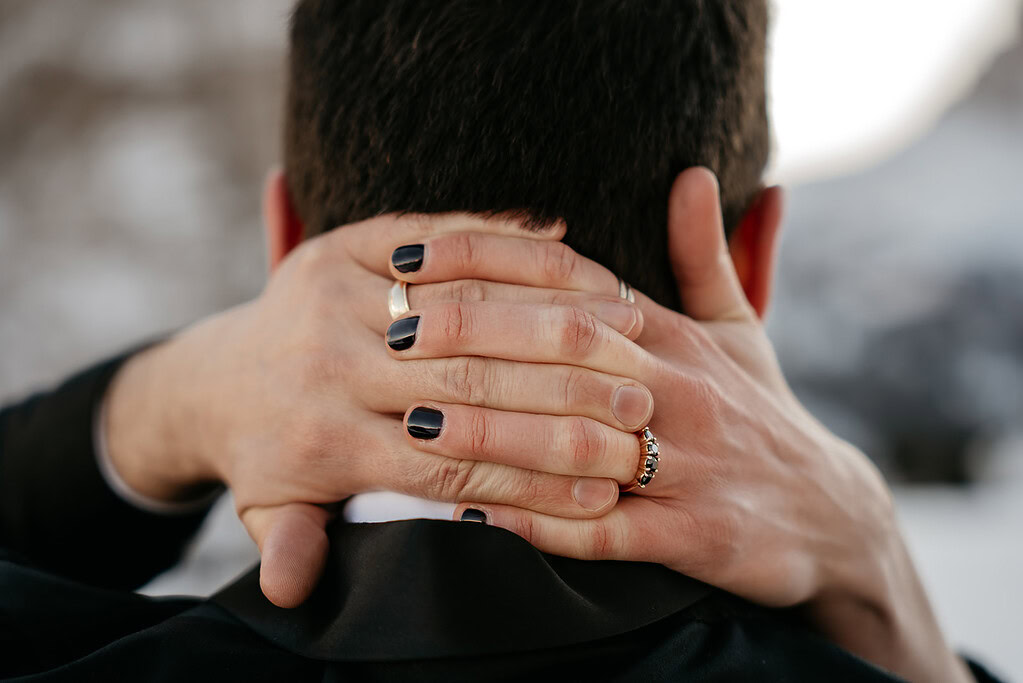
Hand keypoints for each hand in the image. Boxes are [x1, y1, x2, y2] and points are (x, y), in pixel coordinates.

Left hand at [102, 212, 651, 606]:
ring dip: (554, 316)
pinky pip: (439, 238)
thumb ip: (290, 544)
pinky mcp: (342, 245)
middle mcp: (330, 363)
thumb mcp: (270, 511)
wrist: (212, 377)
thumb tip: (288, 592)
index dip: (533, 478)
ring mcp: (335, 295)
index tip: (605, 488)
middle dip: (563, 396)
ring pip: (465, 305)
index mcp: (323, 438)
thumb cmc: (266, 454)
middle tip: (641, 406)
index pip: (452, 464)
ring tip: (630, 331)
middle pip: (470, 383)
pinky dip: (511, 247)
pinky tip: (572, 258)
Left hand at [451, 169, 971, 682]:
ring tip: (410, 422)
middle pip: (567, 350)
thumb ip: (706, 256)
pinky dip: (541, 523)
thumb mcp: (739, 330)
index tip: (414, 257)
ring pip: (577, 440)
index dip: (492, 266)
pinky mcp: (698, 535)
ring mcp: (691, 465)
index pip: (574, 285)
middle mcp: (680, 389)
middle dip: (474, 336)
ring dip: (492, 431)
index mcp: (676, 336)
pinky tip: (474, 518)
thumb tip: (694, 173)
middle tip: (389, 330)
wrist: (834, 516)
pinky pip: (607, 531)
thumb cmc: (761, 413)